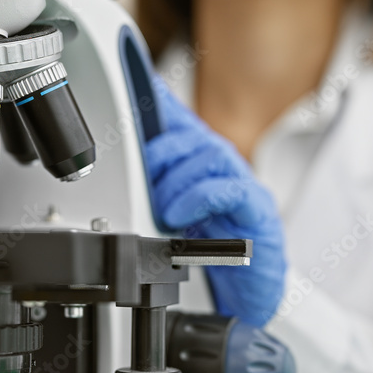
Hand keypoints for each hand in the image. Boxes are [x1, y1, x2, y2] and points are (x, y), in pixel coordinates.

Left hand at [144, 79, 285, 326]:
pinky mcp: (257, 210)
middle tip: (141, 185)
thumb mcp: (168, 216)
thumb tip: (115, 166)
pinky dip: (199, 198)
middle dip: (157, 155)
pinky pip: (229, 188)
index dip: (154, 98)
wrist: (252, 292)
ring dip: (175, 181)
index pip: (175, 119)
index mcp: (197, 163)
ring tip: (162, 209)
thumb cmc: (212, 252)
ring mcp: (241, 185)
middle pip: (189, 134)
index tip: (128, 80)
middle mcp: (220, 166)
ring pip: (208, 154)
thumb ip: (147, 187)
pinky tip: (179, 216)